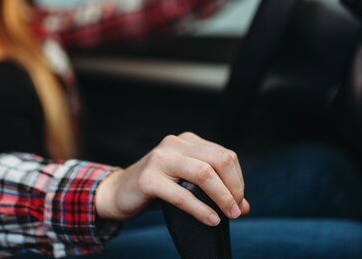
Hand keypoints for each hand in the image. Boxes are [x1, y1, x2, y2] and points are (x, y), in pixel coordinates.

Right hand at [95, 132, 249, 225]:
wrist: (119, 192)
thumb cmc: (157, 187)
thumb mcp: (186, 182)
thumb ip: (214, 188)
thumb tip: (243, 206)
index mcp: (187, 140)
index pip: (224, 155)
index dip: (238, 179)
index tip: (239, 201)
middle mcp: (174, 144)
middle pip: (218, 160)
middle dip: (233, 187)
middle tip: (236, 210)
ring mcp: (160, 158)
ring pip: (204, 173)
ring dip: (222, 197)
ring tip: (229, 215)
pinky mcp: (148, 179)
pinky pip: (182, 195)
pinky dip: (201, 209)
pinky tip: (211, 220)